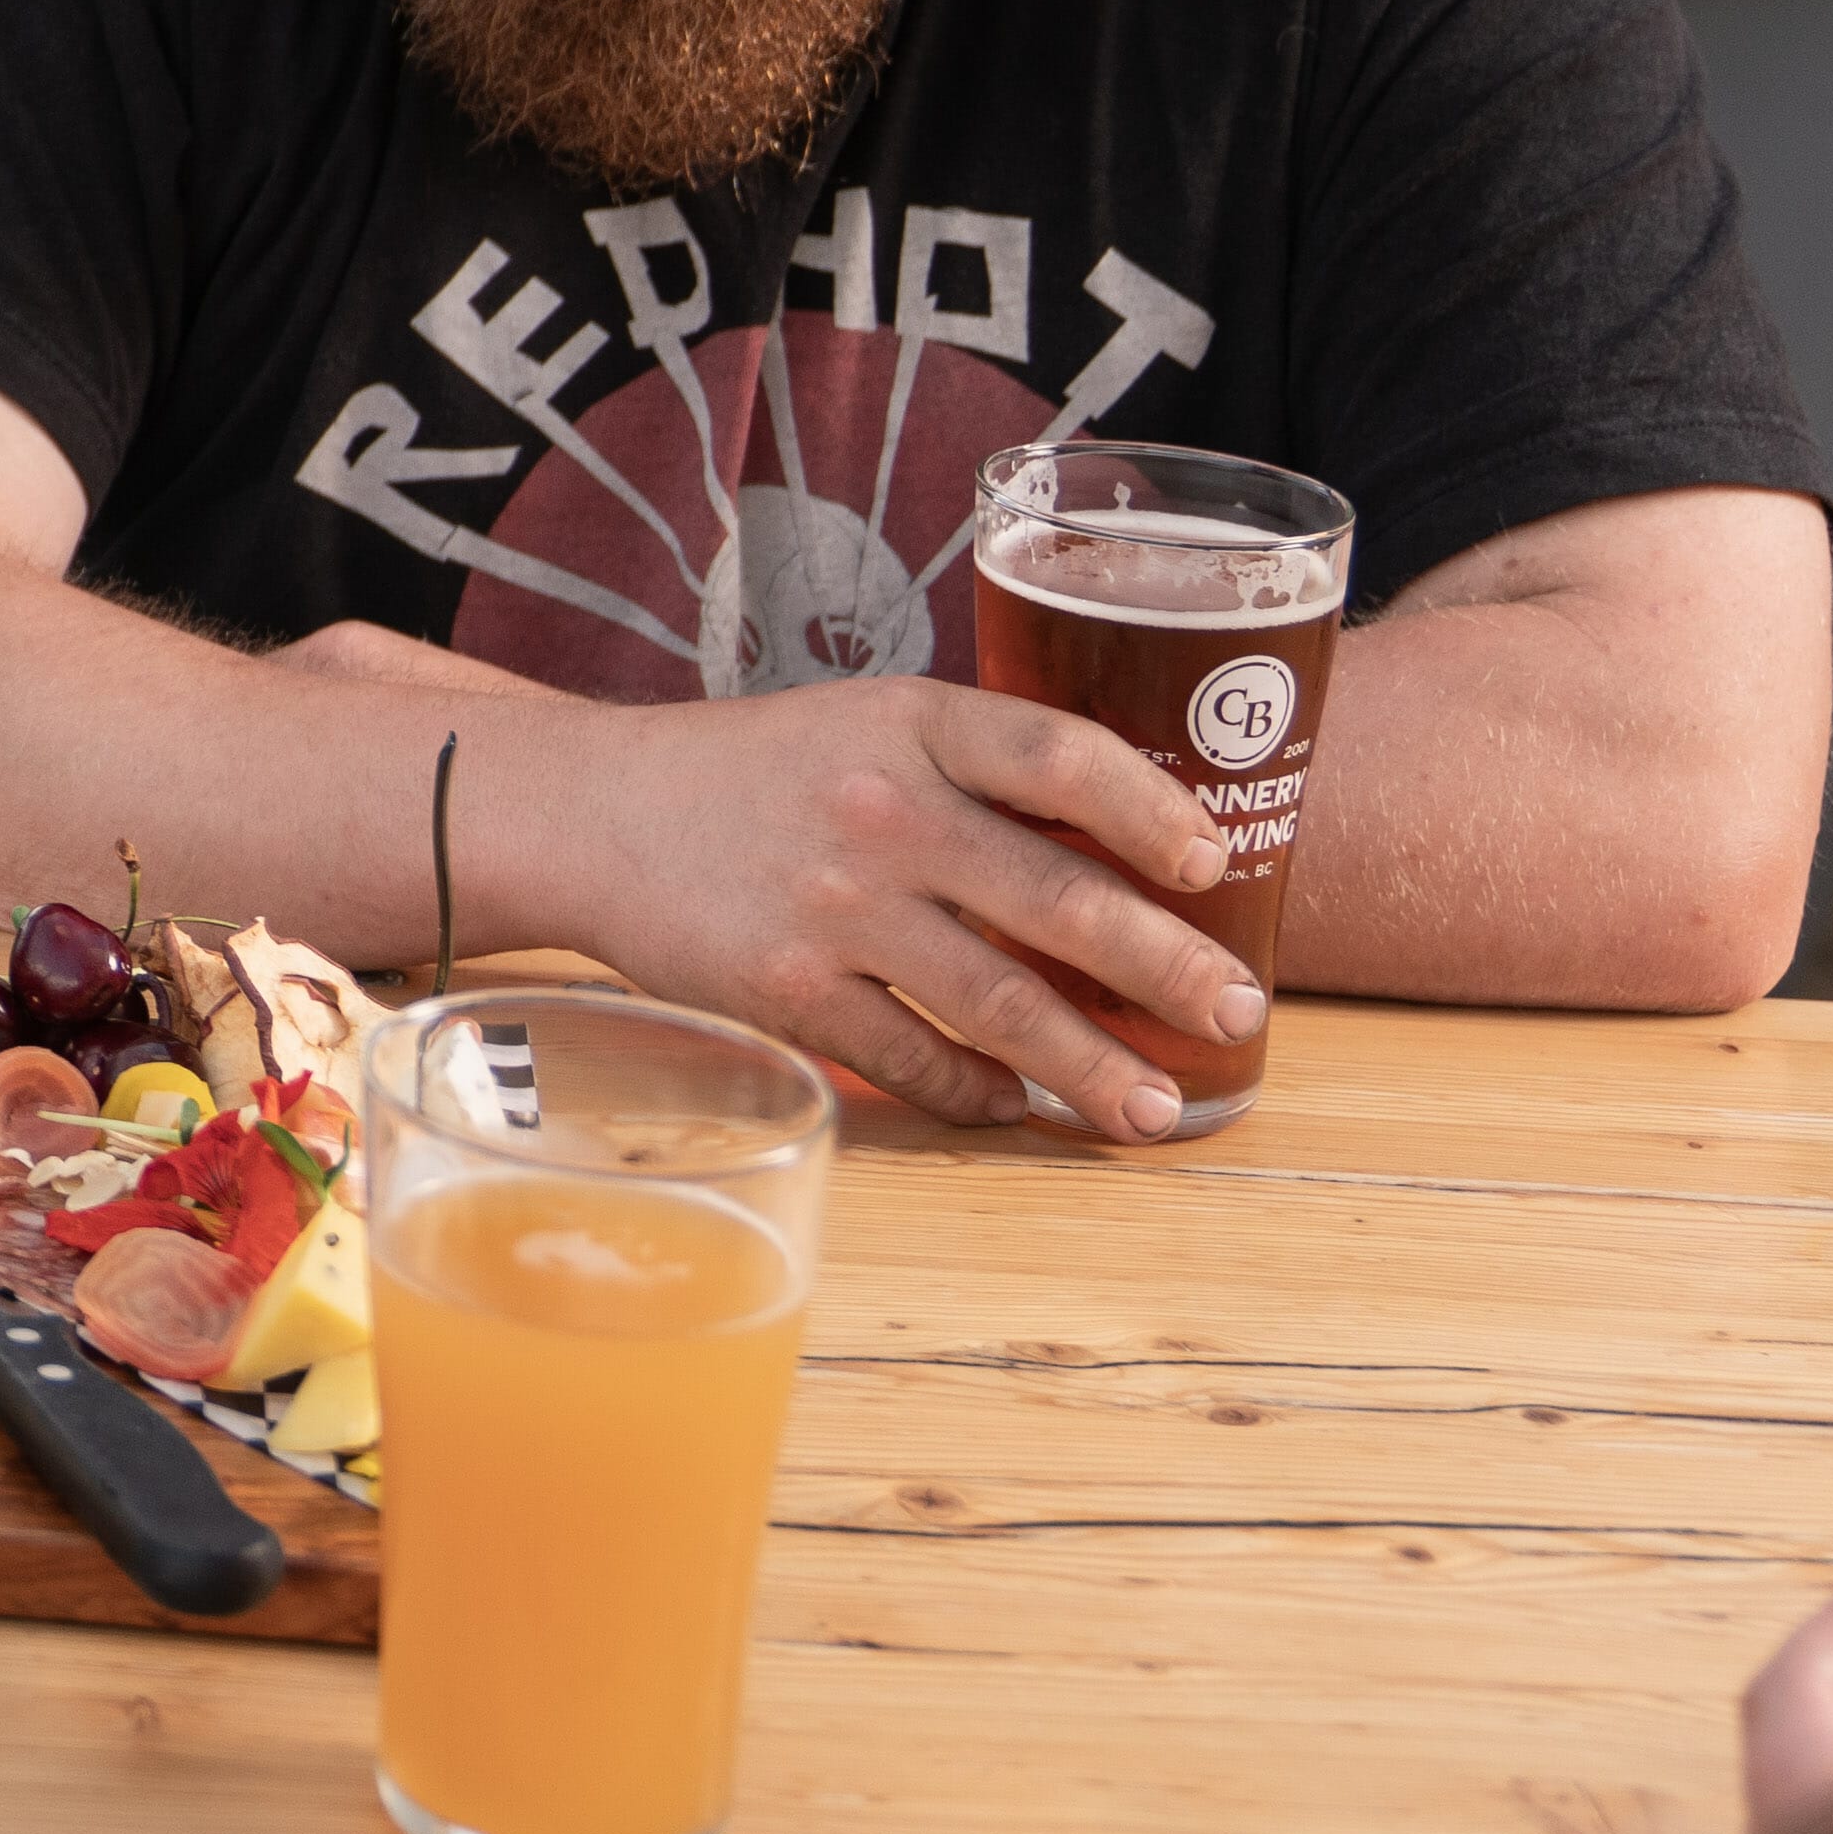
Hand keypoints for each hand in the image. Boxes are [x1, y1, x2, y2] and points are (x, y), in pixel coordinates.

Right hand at [510, 678, 1253, 1139]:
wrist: (594, 813)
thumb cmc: (758, 772)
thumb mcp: (868, 725)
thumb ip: (980, 770)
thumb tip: (1133, 852)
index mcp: (912, 725)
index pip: (1062, 755)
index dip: (1153, 812)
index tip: (1213, 864)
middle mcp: (881, 811)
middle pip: (1061, 899)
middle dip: (1169, 970)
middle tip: (1239, 1013)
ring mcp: (833, 908)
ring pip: (1003, 1003)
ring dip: (1096, 1065)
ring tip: (1158, 1108)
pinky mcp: (787, 991)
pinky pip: (913, 1059)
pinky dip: (977, 1091)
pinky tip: (1017, 1104)